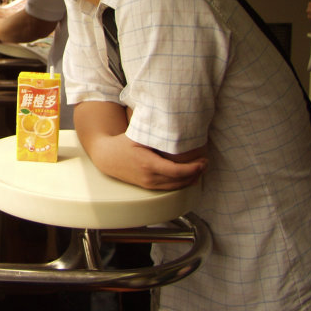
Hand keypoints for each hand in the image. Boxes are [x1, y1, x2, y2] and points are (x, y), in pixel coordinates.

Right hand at [88, 133, 206, 190]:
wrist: (106, 157)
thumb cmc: (122, 143)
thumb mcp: (137, 135)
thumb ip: (153, 132)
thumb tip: (173, 123)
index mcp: (147, 164)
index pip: (177, 172)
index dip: (194, 169)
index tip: (203, 161)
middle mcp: (149, 177)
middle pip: (180, 181)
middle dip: (196, 173)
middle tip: (205, 163)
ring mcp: (148, 184)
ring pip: (176, 186)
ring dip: (191, 179)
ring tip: (199, 168)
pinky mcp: (148, 186)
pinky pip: (170, 187)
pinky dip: (182, 182)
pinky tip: (188, 175)